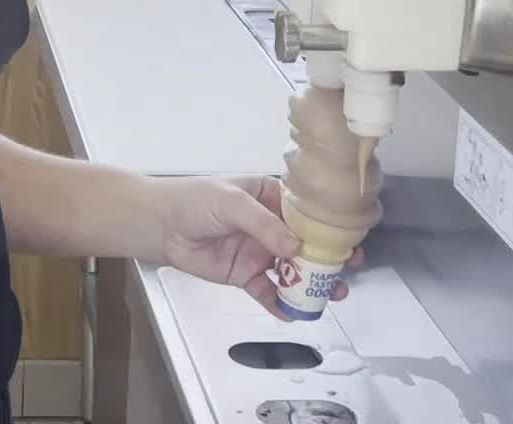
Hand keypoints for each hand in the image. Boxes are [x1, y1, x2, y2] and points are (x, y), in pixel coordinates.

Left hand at [153, 176, 362, 317]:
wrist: (162, 225)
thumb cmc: (195, 201)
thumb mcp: (232, 203)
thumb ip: (264, 224)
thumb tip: (295, 247)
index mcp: (272, 199)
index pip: (308, 215)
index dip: (330, 228)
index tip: (350, 242)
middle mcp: (271, 226)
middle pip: (307, 246)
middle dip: (328, 260)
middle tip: (347, 273)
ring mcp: (260, 252)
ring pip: (293, 271)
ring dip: (311, 284)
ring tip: (329, 296)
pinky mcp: (246, 275)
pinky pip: (269, 291)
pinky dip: (281, 303)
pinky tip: (292, 313)